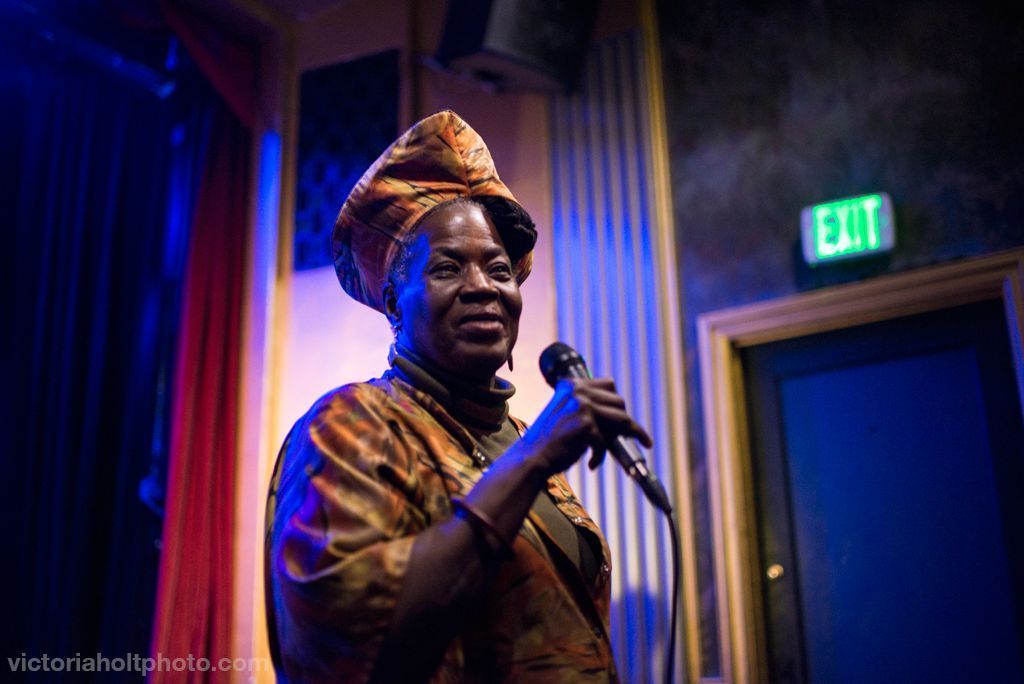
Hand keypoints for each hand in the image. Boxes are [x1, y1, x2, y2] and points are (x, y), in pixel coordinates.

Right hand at [518, 377, 652, 477]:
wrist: (532, 456)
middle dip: (623, 421)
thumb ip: (588, 406)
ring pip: (622, 419)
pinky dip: (600, 455)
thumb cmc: (551, 440)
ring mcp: (582, 406)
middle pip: (619, 402)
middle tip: (620, 438)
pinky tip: (592, 464)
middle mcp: (578, 390)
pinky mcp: (586, 424)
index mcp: (572, 384)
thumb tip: (621, 414)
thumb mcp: (568, 412)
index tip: (624, 417)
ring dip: (623, 437)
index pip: (609, 384)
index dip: (616, 403)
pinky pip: (606, 442)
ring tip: (616, 450)